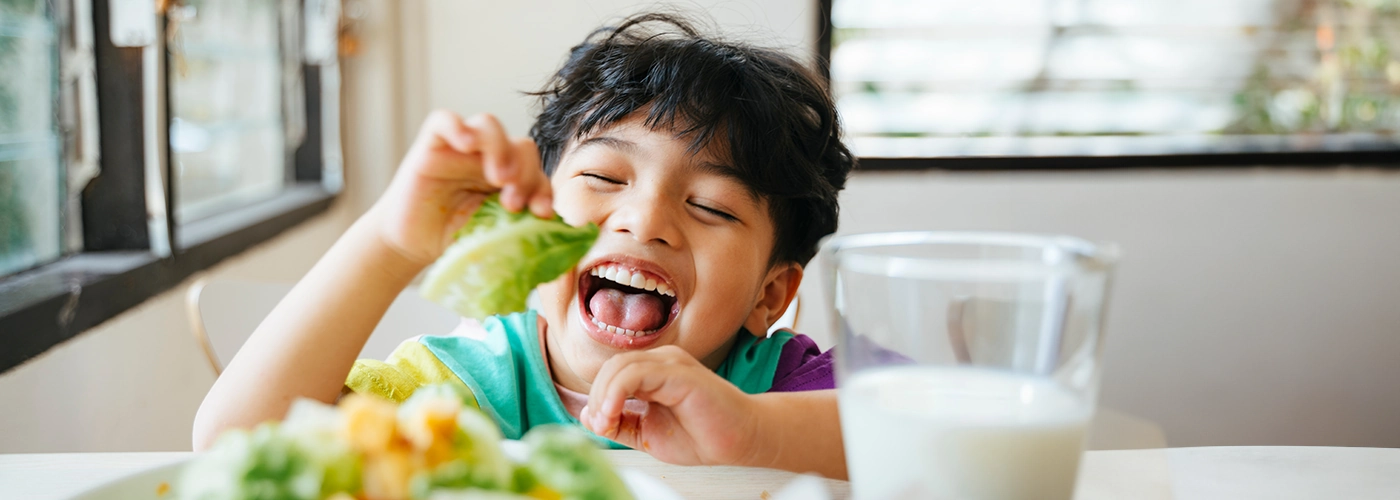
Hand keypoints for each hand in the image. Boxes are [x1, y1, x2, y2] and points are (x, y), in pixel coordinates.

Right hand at [370, 110, 553, 266]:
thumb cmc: (453, 240)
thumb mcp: (492, 236)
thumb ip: (519, 228)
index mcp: (510, 179)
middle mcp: (489, 159)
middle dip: (526, 173)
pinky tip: (466, 144)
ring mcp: (460, 149)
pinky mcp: (431, 145)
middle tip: (513, 203)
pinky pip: (444, 121)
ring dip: (500, 148)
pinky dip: (457, 126)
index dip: (544, 188)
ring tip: (498, 178)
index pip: (537, 171)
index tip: (541, 213)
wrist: (410, 245)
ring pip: (489, 125)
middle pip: (521, 146)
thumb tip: (554, 232)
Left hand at [581, 346, 760, 466]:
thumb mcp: (647, 434)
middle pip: (612, 366)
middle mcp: (662, 361)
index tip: (600, 427)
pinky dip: (617, 392)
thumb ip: (620, 423)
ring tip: (607, 422)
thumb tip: (587, 415)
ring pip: (621, 365)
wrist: (742, 441)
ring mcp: (672, 363)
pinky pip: (637, 372)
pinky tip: (616, 413)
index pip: (611, 372)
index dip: (597, 398)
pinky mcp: (680, 372)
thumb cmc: (702, 436)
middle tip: (601, 426)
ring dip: (604, 396)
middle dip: (598, 397)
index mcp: (654, 371)